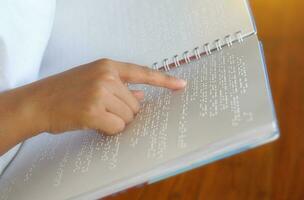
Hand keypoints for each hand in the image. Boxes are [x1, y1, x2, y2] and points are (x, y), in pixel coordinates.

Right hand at [0, 59, 185, 154]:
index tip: (182, 85)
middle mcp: (106, 77)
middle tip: (104, 110)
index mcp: (108, 66)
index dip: (165, 80)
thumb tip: (142, 94)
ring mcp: (100, 93)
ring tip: (96, 114)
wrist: (38, 101)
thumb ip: (120, 87)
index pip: (142, 72)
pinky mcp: (93, 112)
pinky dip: (110, 130)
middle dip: (125, 112)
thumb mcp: (93, 80)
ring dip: (117, 121)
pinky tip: (94, 123)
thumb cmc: (65, 91)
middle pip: (137, 104)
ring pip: (129, 117)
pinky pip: (117, 127)